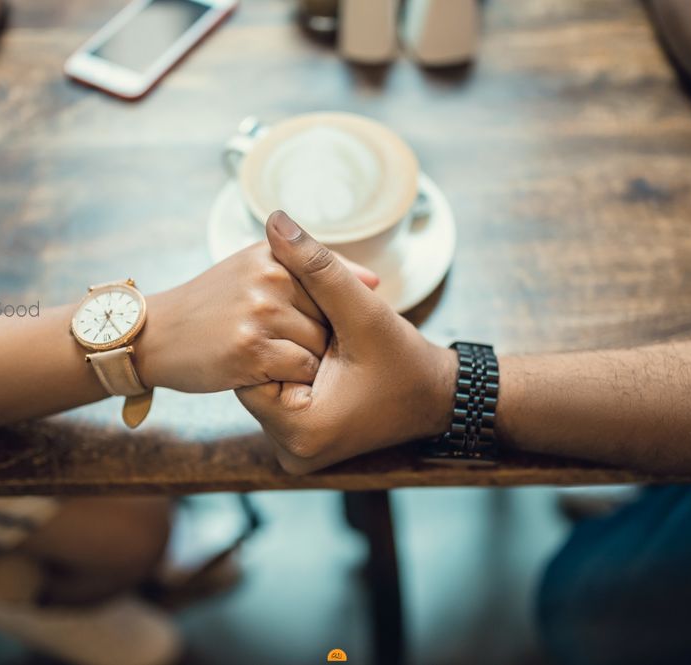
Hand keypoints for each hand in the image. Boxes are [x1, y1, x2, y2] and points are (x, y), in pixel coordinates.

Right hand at [135, 241, 378, 393]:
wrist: (157, 334)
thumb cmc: (215, 305)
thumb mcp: (257, 269)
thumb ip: (313, 271)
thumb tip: (376, 281)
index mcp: (275, 254)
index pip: (335, 285)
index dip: (331, 316)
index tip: (315, 328)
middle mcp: (271, 276)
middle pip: (332, 319)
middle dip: (320, 341)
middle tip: (281, 346)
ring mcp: (260, 312)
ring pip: (321, 347)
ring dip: (307, 363)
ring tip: (270, 358)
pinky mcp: (251, 348)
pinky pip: (302, 369)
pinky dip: (291, 379)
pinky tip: (263, 372)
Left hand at [235, 211, 458, 473]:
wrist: (438, 399)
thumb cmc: (407, 361)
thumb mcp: (363, 311)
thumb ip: (317, 267)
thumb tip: (275, 220)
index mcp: (299, 432)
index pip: (252, 362)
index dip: (277, 328)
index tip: (314, 318)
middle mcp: (289, 452)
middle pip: (257, 375)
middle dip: (282, 341)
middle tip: (323, 329)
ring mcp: (294, 452)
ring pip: (268, 382)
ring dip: (288, 353)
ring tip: (328, 343)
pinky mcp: (301, 441)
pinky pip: (281, 394)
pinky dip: (295, 368)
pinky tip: (323, 356)